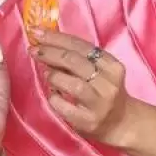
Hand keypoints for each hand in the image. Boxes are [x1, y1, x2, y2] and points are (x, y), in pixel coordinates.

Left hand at [32, 31, 134, 146]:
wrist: (121, 123)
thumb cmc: (104, 91)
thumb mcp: (99, 71)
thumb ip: (78, 58)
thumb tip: (47, 44)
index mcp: (112, 66)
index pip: (82, 46)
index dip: (57, 38)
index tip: (37, 32)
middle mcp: (108, 84)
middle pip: (75, 61)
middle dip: (50, 53)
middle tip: (34, 50)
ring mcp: (99, 104)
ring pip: (72, 84)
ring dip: (54, 76)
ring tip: (47, 74)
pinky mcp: (88, 121)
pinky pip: (64, 106)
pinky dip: (54, 97)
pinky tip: (53, 94)